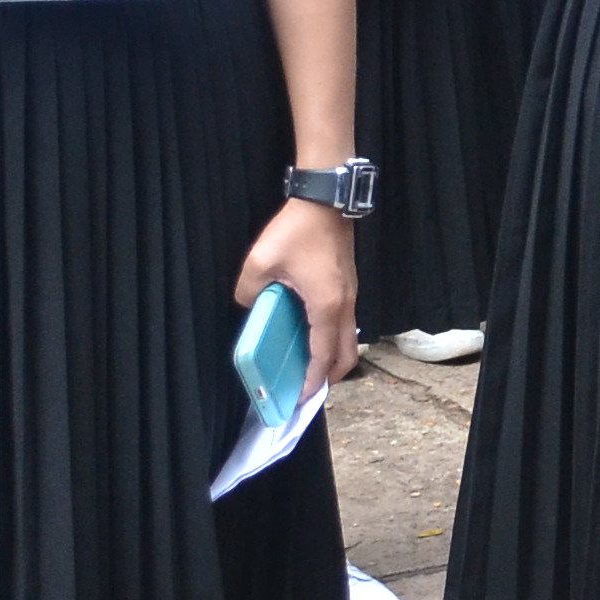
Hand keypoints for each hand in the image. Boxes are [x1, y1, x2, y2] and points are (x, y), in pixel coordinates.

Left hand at [235, 198, 359, 401]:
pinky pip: (344, 323)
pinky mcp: (347, 285)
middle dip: (329, 377)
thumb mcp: (260, 262)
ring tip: (307, 366)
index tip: (300, 399)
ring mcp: (350, 294)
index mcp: (326, 306)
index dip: (312, 380)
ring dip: (332, 357)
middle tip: (306, 388)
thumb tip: (251, 304)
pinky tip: (310, 334)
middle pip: (347, 354)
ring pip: (348, 339)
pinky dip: (332, 339)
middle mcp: (344, 305)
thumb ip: (249, 291)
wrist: (326, 200)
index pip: (322, 354)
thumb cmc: (297, 231)